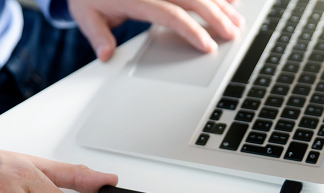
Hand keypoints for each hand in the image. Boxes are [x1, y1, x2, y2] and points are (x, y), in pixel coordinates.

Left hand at [68, 0, 243, 60]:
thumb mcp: (86, 15)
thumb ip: (98, 36)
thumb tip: (105, 56)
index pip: (171, 15)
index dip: (191, 30)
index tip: (207, 46)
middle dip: (216, 17)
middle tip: (233, 34)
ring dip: (221, 5)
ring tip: (237, 21)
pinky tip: (231, 0)